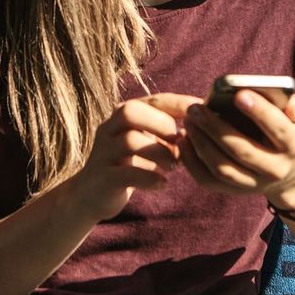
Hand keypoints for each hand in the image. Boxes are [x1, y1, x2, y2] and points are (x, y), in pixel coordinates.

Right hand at [68, 93, 200, 221]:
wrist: (91, 194)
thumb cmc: (128, 164)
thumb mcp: (145, 141)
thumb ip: (165, 131)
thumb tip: (203, 124)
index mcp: (122, 115)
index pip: (154, 100)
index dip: (180, 104)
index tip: (203, 111)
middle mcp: (109, 129)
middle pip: (130, 112)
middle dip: (160, 124)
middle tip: (178, 143)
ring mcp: (103, 153)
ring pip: (129, 141)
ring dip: (159, 153)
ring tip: (173, 166)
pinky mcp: (103, 178)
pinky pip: (126, 173)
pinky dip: (149, 178)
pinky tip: (161, 183)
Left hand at [181, 89, 294, 209]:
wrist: (288, 173)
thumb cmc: (290, 132)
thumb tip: (289, 105)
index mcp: (293, 147)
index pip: (278, 130)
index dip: (260, 112)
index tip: (239, 94)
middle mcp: (275, 170)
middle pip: (243, 151)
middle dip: (216, 128)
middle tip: (196, 107)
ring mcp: (253, 184)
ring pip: (223, 168)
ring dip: (201, 144)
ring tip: (188, 121)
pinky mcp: (234, 191)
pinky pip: (208, 180)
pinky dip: (192, 161)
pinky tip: (183, 140)